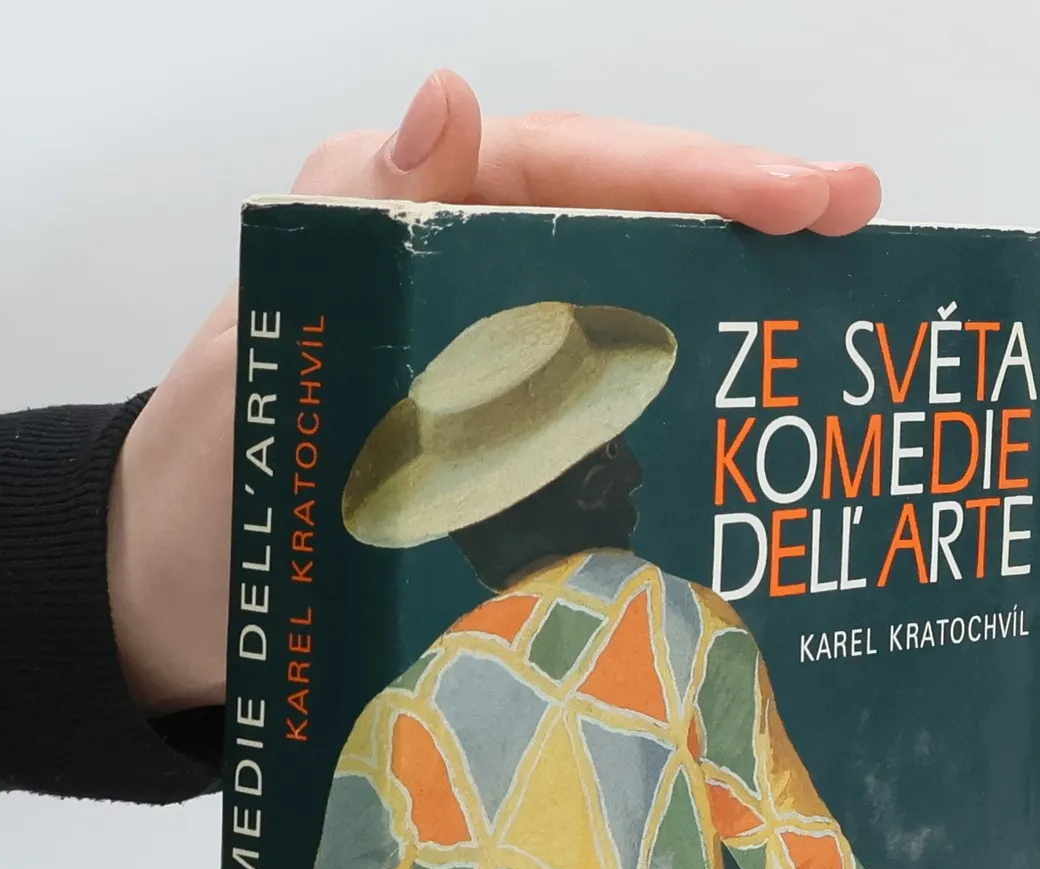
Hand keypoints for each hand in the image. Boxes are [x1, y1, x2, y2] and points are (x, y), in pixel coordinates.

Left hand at [107, 70, 883, 712]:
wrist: (178, 598)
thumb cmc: (212, 470)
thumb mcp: (267, 332)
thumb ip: (353, 218)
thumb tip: (452, 100)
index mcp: (417, 222)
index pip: (574, 170)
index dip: (693, 176)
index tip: (803, 200)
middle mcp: (473, 283)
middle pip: (630, 228)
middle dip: (746, 224)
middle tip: (861, 232)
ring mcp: (502, 372)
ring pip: (638, 315)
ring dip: (736, 315)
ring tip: (843, 318)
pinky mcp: (512, 459)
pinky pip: (614, 418)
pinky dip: (688, 422)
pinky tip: (757, 447)